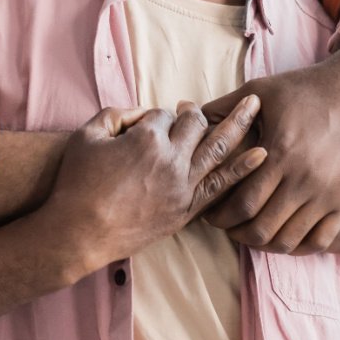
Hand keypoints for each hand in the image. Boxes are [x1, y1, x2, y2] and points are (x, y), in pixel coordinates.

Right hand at [40, 97, 264, 272]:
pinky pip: (221, 185)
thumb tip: (140, 114)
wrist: (80, 232)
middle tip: (192, 109)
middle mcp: (170, 159)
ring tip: (257, 107)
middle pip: (195, 125)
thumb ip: (114, 115)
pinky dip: (243, 169)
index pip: (164, 114)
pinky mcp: (186, 209)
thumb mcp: (86, 136)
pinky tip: (262, 156)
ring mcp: (182, 185)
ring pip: (218, 148)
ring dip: (240, 124)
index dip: (156, 116)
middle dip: (195, 113)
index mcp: (146, 137)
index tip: (147, 124)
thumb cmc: (77, 183)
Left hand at [201, 47, 339, 253]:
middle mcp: (306, 177)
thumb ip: (224, 108)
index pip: (243, 202)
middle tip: (227, 229)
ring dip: (266, 242)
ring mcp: (330, 192)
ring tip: (252, 234)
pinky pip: (321, 239)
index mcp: (280, 152)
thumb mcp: (261, 91)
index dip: (222, 216)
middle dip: (239, 233)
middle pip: (264, 227)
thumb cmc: (305, 89)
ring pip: (291, 238)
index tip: (210, 216)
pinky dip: (299, 245)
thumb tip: (188, 113)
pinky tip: (285, 236)